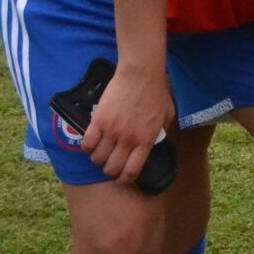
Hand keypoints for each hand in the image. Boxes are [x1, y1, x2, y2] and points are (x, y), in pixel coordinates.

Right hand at [81, 62, 172, 184]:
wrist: (140, 74)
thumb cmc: (156, 93)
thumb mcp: (167, 115)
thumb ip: (160, 131)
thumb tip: (155, 141)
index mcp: (147, 140)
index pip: (132, 171)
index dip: (125, 179)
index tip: (123, 176)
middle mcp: (128, 140)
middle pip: (112, 168)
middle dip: (110, 171)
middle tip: (110, 164)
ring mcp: (112, 131)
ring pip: (97, 158)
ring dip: (98, 159)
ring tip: (101, 153)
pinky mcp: (98, 122)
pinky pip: (87, 144)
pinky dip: (87, 148)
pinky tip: (91, 144)